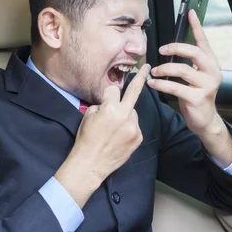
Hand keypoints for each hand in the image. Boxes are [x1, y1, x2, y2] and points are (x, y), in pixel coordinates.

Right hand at [56, 64, 150, 206]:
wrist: (91, 164)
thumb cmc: (86, 140)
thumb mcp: (88, 117)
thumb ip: (101, 106)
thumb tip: (109, 102)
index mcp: (110, 109)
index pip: (113, 90)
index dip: (107, 94)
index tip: (106, 96)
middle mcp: (124, 116)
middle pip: (134, 91)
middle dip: (140, 77)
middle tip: (146, 68)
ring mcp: (134, 127)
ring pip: (132, 112)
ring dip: (126, 115)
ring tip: (114, 129)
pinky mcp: (138, 137)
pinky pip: (135, 125)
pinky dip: (129, 127)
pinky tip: (119, 136)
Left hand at [148, 10, 231, 165]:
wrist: (204, 120)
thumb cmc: (195, 96)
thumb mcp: (194, 78)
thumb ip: (187, 64)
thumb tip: (169, 50)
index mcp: (211, 64)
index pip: (203, 42)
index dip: (196, 27)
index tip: (190, 13)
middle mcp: (212, 72)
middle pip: (195, 52)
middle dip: (176, 48)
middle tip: (161, 49)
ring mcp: (207, 85)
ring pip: (183, 70)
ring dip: (164, 69)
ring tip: (154, 71)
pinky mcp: (198, 98)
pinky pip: (176, 87)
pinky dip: (162, 84)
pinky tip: (153, 84)